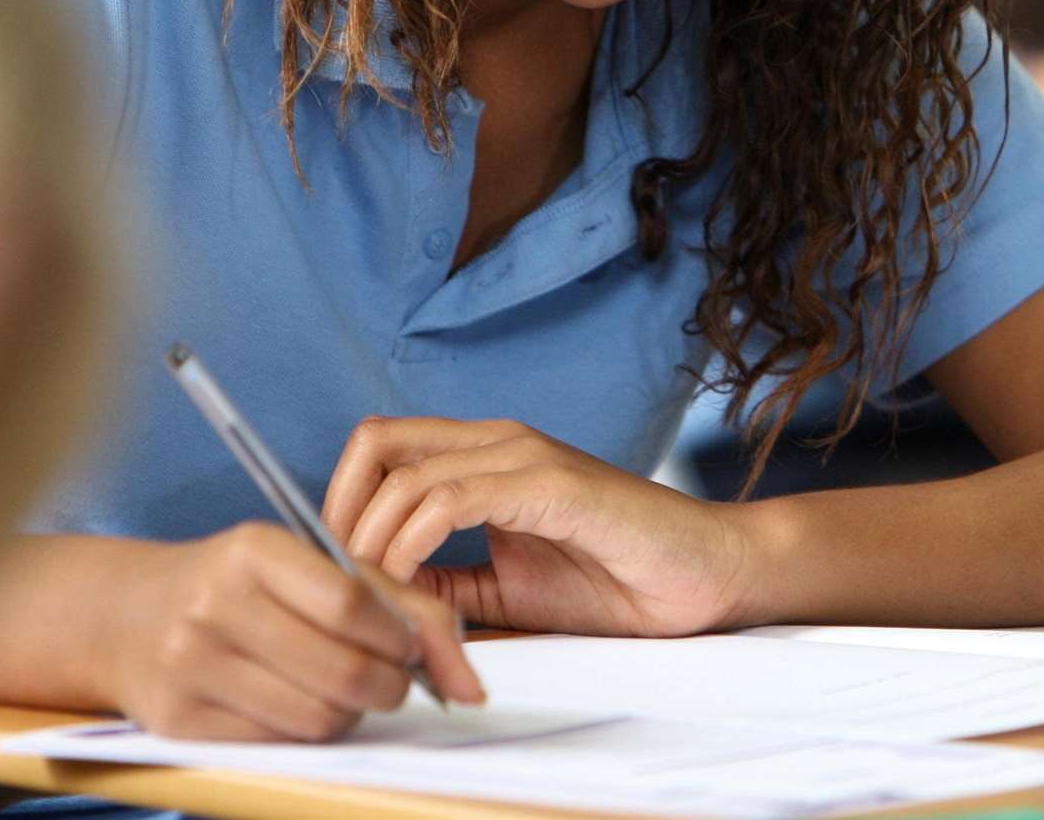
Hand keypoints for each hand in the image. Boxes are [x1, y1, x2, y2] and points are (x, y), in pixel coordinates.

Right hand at [103, 523, 483, 741]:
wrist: (129, 615)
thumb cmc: (248, 586)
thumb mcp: (316, 567)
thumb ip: (405, 607)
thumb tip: (473, 687)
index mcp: (254, 550)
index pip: (356, 606)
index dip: (401, 638)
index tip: (411, 647)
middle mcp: (214, 604)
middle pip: (344, 672)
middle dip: (390, 686)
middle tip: (392, 679)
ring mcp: (188, 664)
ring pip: (318, 717)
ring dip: (352, 713)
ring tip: (344, 689)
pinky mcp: (176, 721)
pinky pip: (280, 744)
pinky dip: (308, 732)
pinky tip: (299, 704)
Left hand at [321, 417, 753, 637]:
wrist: (706, 579)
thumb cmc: (620, 583)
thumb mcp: (505, 590)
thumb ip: (444, 582)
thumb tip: (374, 594)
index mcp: (488, 459)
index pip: (381, 448)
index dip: (341, 503)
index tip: (338, 570)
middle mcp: (501, 444)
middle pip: (375, 443)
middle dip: (341, 516)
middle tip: (347, 583)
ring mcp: (527, 458)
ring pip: (405, 475)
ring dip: (373, 544)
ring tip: (380, 600)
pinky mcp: (552, 485)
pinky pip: (451, 501)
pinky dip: (414, 545)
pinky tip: (415, 588)